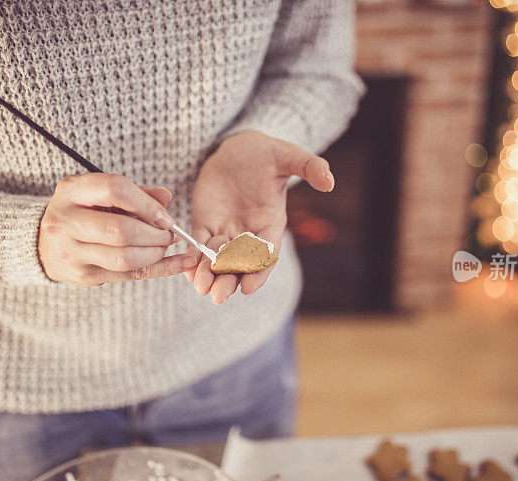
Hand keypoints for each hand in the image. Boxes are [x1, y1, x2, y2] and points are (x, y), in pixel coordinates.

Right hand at [38, 173, 195, 285]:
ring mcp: (71, 252)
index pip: (114, 189)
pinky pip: (129, 275)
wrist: (46, 244)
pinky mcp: (83, 275)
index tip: (164, 215)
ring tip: (164, 245)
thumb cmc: (83, 213)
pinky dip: (160, 269)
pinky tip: (179, 264)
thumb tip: (165, 197)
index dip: (146, 203)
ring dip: (155, 253)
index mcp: (71, 191)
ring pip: (124, 258)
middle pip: (121, 230)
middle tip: (169, 234)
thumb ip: (135, 193)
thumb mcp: (101, 193)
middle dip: (154, 234)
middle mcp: (65, 221)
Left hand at [185, 131, 333, 303]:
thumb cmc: (265, 152)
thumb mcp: (287, 155)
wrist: (237, 147)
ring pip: (218, 260)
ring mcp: (227, 231)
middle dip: (229, 280)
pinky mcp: (206, 225)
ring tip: (200, 288)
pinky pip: (199, 247)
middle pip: (240, 264)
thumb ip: (309, 167)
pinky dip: (194, 260)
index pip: (265, 254)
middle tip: (218, 296)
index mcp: (271, 224)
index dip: (258, 271)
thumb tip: (330, 181)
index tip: (248, 287)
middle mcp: (249, 233)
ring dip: (209, 276)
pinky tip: (187, 272)